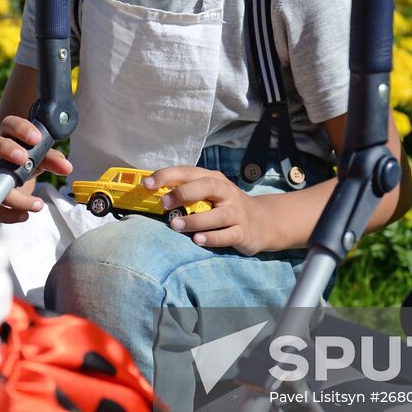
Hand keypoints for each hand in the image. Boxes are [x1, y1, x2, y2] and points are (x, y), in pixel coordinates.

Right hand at [0, 115, 72, 223]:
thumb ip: (51, 160)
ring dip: (14, 196)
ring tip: (36, 204)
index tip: (37, 138)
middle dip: (7, 150)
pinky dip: (8, 214)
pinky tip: (23, 215)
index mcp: (6, 136)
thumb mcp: (35, 157)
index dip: (21, 129)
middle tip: (24, 159)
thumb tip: (67, 168)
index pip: (10, 124)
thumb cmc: (16, 161)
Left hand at [145, 166, 271, 255]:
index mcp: (214, 179)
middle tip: (164, 202)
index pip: (189, 172)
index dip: (167, 175)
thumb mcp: (210, 194)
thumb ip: (186, 192)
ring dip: (195, 220)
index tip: (147, 183)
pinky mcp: (243, 232)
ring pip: (217, 215)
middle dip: (183, 192)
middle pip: (207, 186)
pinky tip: (198, 240)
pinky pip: (227, 235)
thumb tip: (151, 195)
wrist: (264, 221)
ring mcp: (236, 212)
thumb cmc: (226, 206)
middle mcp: (226, 193)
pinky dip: (212, 238)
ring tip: (174, 225)